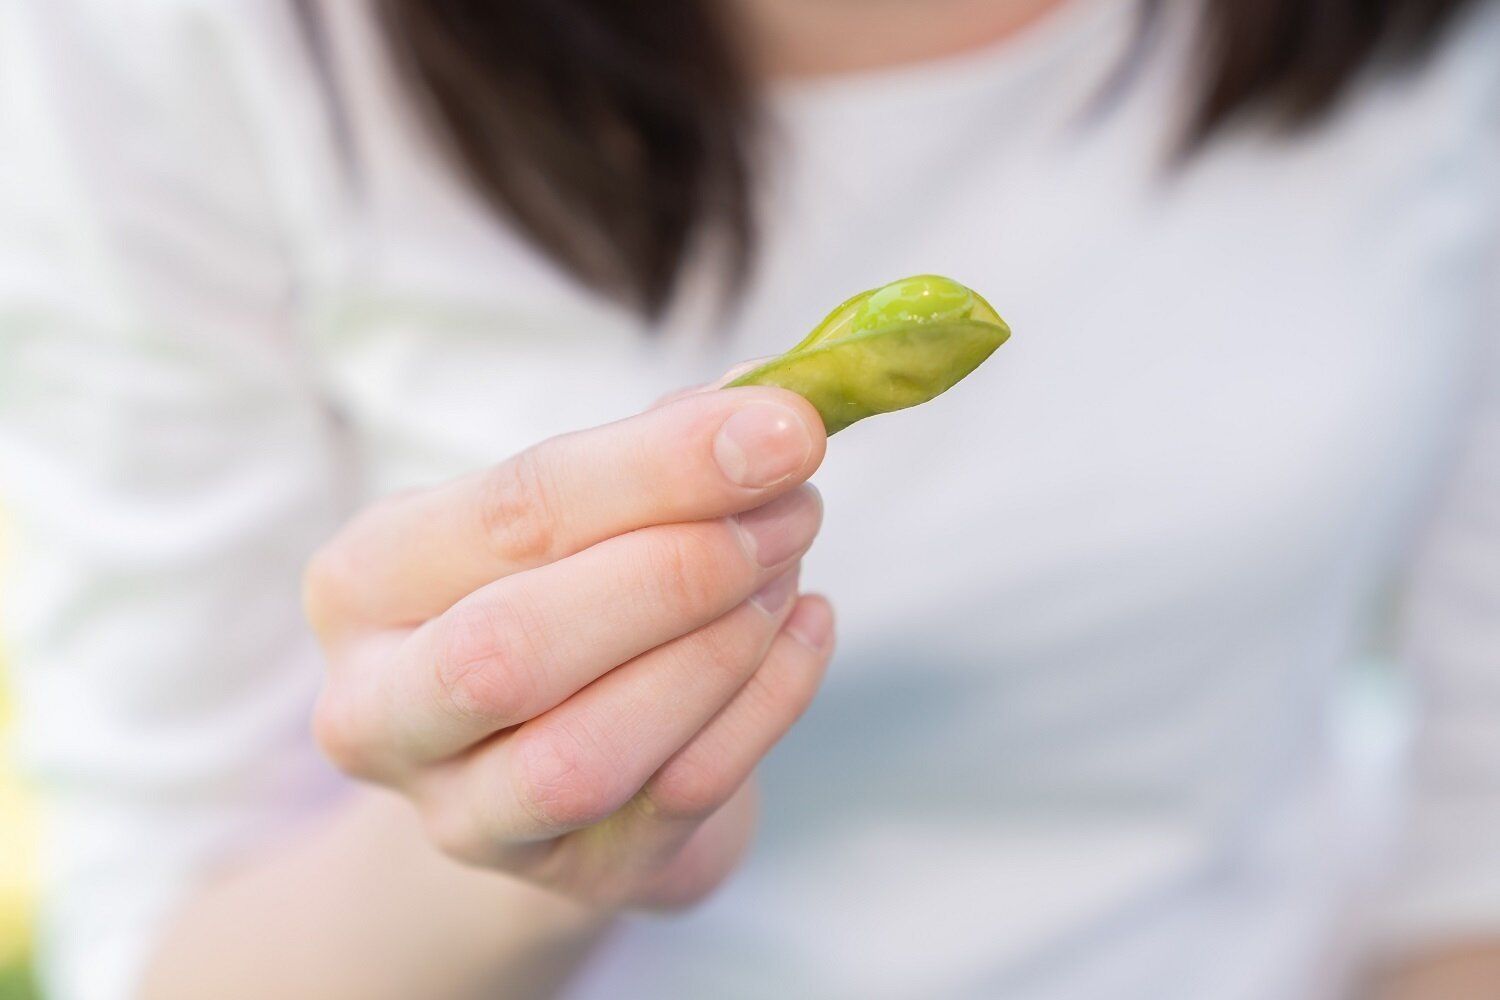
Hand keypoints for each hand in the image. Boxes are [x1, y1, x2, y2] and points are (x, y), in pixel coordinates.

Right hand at [303, 385, 833, 909]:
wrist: (552, 763)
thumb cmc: (556, 600)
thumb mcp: (568, 517)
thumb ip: (649, 455)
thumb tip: (765, 396)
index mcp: (365, 582)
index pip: (509, 514)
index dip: (658, 468)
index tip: (785, 428)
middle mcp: (379, 711)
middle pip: (514, 650)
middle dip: (679, 571)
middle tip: (794, 506)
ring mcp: (464, 815)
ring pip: (585, 755)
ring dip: (720, 649)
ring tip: (790, 565)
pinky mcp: (565, 876)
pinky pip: (677, 798)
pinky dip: (766, 705)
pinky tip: (806, 626)